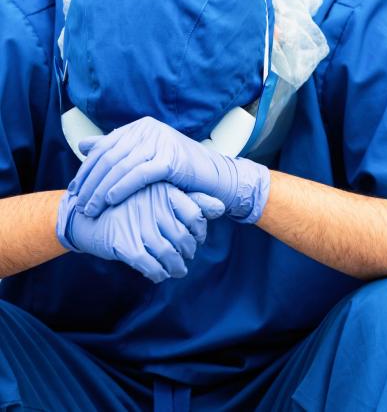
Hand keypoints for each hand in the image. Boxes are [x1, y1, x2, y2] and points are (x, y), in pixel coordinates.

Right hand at [57, 182, 224, 282]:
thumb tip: (222, 207)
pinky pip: (150, 266)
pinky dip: (158, 273)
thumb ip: (192, 200)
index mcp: (164, 191)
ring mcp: (139, 225)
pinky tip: (159, 274)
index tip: (195, 238)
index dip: (199, 230)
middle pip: (184, 237)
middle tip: (186, 256)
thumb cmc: (129, 204)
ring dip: (176, 267)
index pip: (195, 214)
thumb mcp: (160, 195)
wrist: (86, 215)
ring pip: (169, 254)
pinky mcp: (125, 244)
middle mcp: (154, 206)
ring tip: (177, 270)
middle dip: (188, 252)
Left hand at [69, 117, 269, 224]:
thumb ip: (116, 150)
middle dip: (91, 182)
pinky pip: (139, 174)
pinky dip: (122, 187)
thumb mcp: (145, 157)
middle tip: (79, 203)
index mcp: (141, 127)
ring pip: (121, 166)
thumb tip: (84, 145)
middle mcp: (149, 129)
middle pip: (110, 156)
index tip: (74, 190)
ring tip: (91, 208)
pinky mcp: (171, 158)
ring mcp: (161, 142)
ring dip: (102, 190)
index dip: (86, 169)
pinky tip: (111, 200)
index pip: (104, 147)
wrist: (214, 177)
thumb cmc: (179, 171)